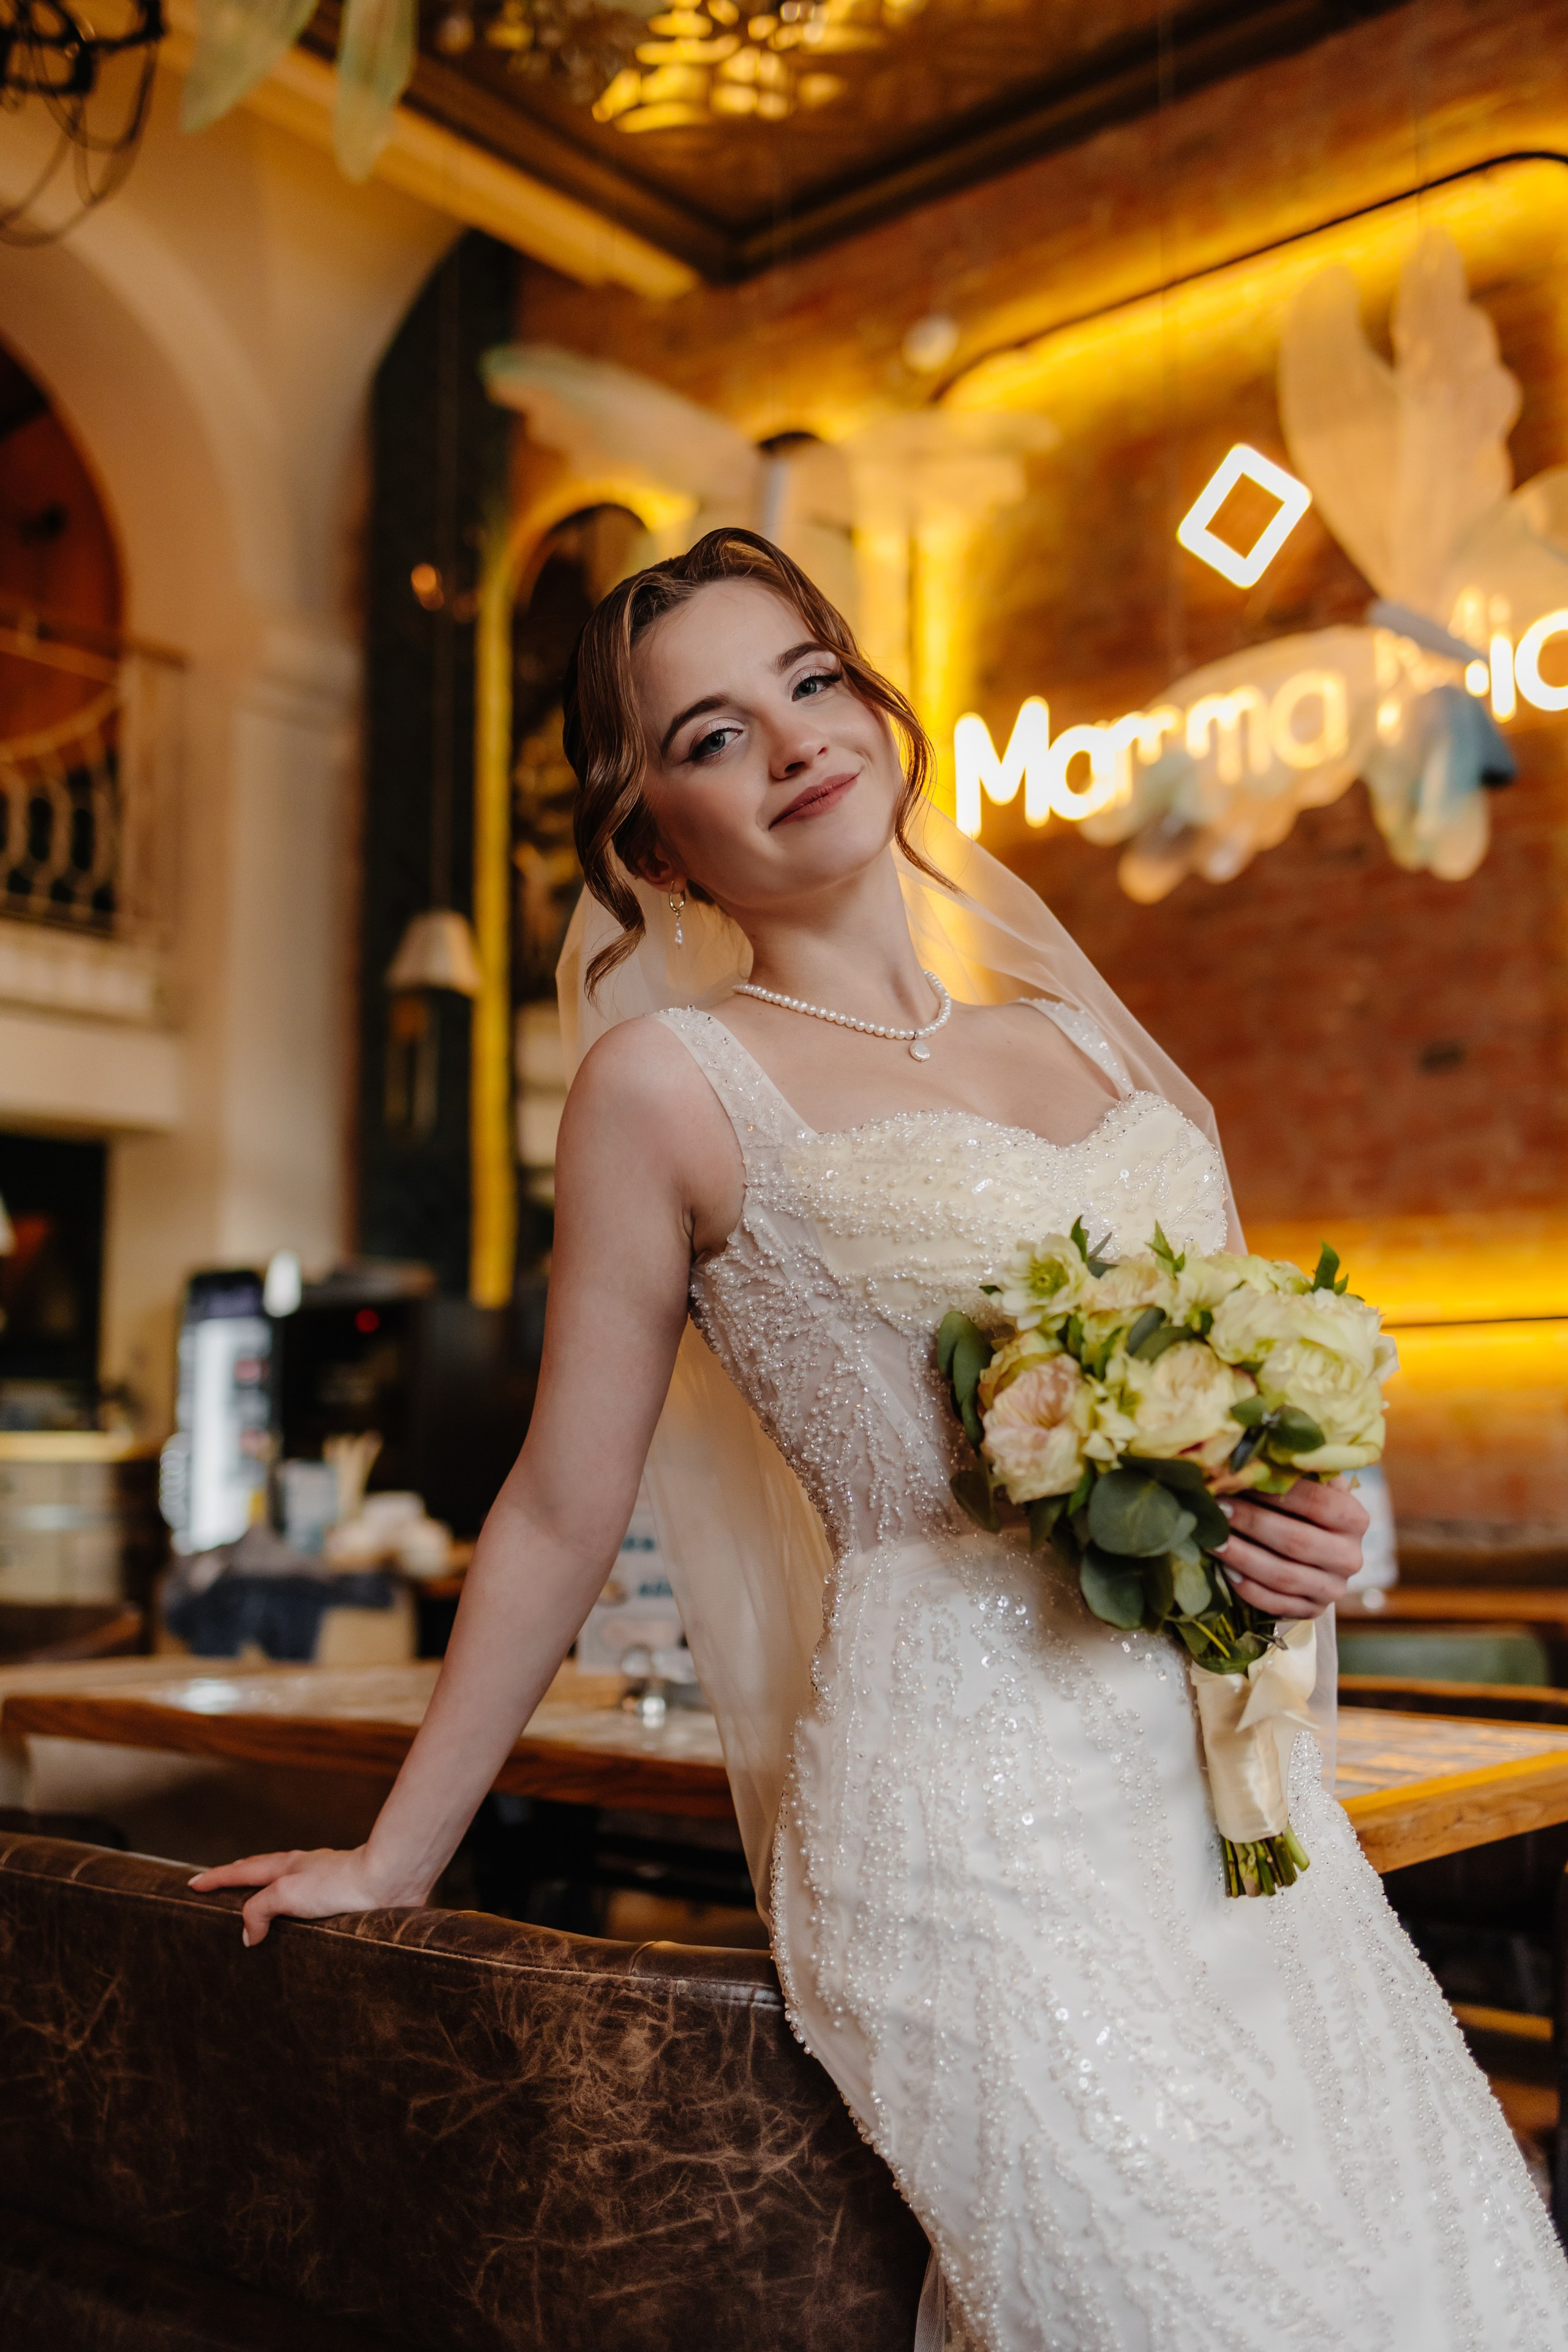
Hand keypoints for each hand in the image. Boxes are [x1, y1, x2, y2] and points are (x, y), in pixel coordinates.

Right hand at [187, 1844, 428, 1947]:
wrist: (389, 1880)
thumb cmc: (339, 1883)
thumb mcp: (288, 1893)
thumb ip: (260, 1910)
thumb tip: (248, 1935)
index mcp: (285, 1867)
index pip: (241, 1871)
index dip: (216, 1878)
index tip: (192, 1883)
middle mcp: (302, 1870)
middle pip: (262, 1870)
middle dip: (237, 1877)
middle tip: (217, 1884)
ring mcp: (322, 1881)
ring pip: (285, 1884)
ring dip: (266, 1892)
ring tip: (254, 1904)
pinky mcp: (342, 1897)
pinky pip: (306, 1902)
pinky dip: (292, 1907)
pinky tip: (300, 1920)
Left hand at [1215, 1477, 1367, 1619]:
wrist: (1319, 1552)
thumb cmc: (1305, 1508)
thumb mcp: (1309, 1485)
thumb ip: (1292, 1472)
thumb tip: (1252, 1456)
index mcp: (1354, 1518)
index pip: (1316, 1502)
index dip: (1274, 1493)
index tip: (1237, 1482)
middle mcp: (1350, 1557)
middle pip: (1296, 1541)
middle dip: (1252, 1523)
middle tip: (1218, 1508)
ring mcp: (1333, 1589)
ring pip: (1283, 1576)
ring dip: (1243, 1557)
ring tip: (1213, 1540)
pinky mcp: (1312, 1611)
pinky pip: (1276, 1604)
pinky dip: (1247, 1589)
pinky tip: (1225, 1571)